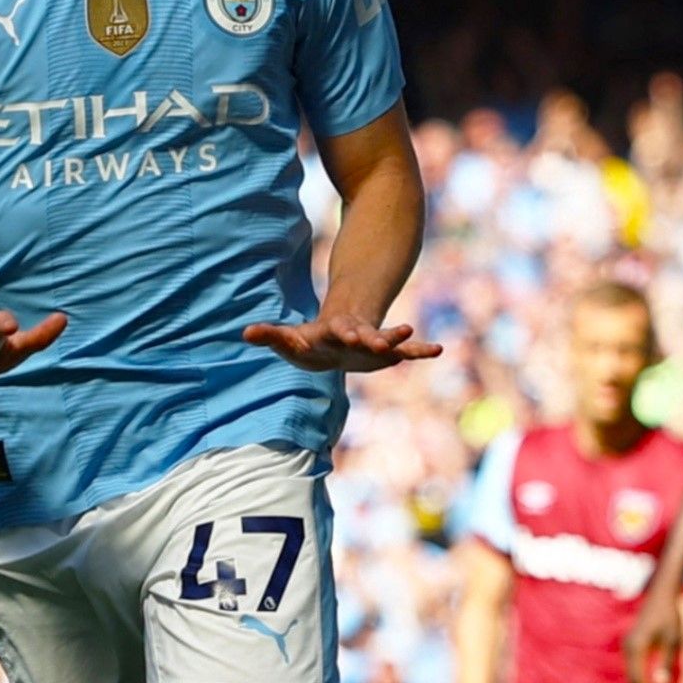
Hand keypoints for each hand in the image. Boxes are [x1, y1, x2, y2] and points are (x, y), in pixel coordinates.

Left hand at [241, 315, 440, 373]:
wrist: (339, 334)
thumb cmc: (311, 341)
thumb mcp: (290, 340)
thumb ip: (271, 336)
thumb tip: (244, 331)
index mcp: (329, 332)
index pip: (332, 331)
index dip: (338, 332)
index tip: (346, 334)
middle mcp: (353, 335)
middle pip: (362, 335)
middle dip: (368, 338)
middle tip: (377, 343)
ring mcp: (372, 342)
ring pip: (386, 340)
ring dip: (395, 338)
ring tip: (409, 332)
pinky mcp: (386, 351)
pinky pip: (406, 351)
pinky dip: (420, 350)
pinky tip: (437, 350)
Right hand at [620, 586, 682, 682]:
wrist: (662, 594)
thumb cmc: (670, 615)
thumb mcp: (674, 640)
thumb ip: (666, 663)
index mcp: (636, 647)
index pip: (638, 680)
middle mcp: (627, 647)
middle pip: (631, 680)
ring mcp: (627, 645)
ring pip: (631, 674)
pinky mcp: (631, 645)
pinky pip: (633, 667)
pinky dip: (642, 679)